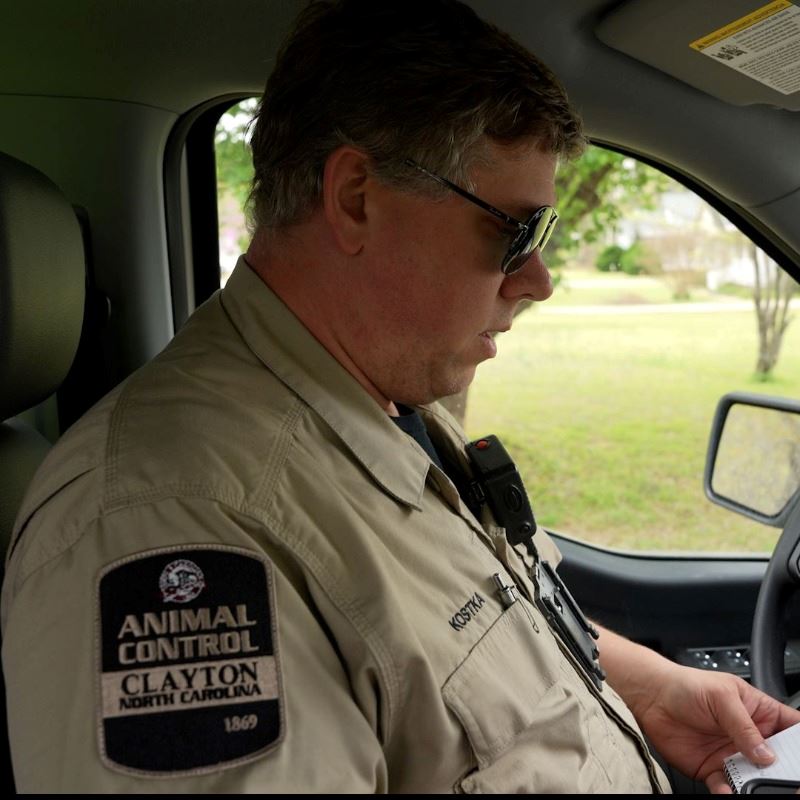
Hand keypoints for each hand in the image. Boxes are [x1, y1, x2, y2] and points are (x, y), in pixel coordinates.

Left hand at [595, 626, 799, 793]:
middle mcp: (750, 738)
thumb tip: (766, 754)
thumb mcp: (720, 696)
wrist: (651, 696)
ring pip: (757, 780)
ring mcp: (733, 755)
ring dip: (759, 787)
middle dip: (785, 775)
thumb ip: (743, 726)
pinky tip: (728, 790)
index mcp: (760, 713)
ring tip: (755, 787)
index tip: (798, 759)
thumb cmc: (685, 685)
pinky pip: (729, 788)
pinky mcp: (714, 770)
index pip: (792, 732)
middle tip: (786, 783)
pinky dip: (730, 793)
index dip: (798, 747)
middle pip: (780, 763)